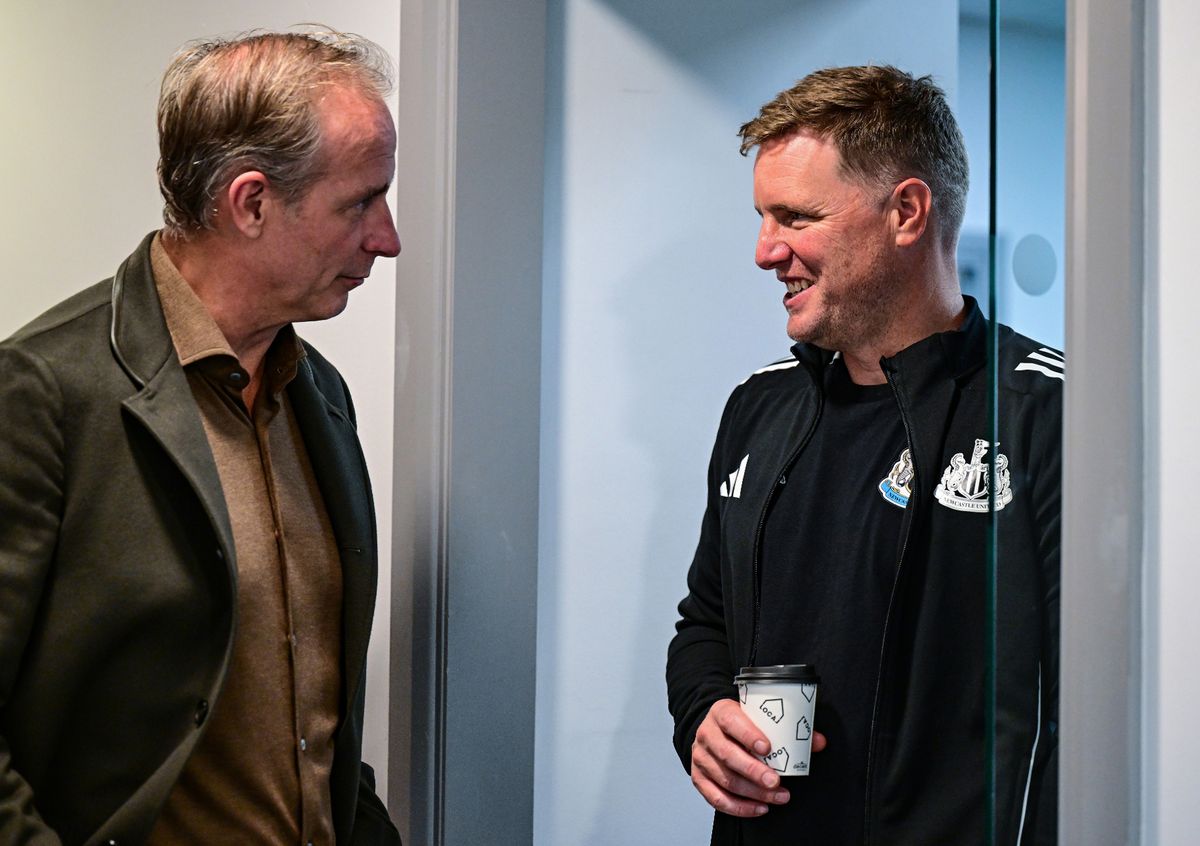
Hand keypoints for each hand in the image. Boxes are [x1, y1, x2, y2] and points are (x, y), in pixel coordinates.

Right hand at [690, 698, 826, 816]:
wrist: (714, 729)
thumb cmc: (740, 724)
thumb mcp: (759, 717)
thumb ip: (788, 728)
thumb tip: (818, 741)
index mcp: (721, 713)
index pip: (731, 721)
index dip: (748, 735)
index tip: (768, 748)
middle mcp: (707, 734)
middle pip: (727, 755)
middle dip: (753, 771)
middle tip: (775, 781)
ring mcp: (701, 757)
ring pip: (725, 779)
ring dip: (753, 792)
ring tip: (777, 797)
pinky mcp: (699, 778)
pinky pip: (716, 798)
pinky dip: (739, 807)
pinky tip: (760, 807)